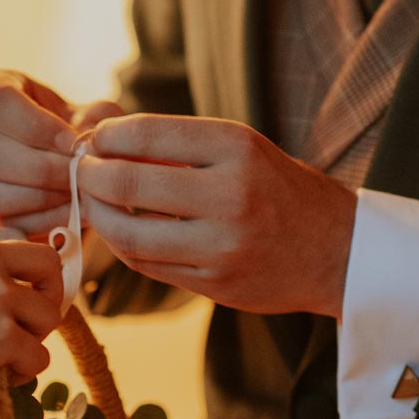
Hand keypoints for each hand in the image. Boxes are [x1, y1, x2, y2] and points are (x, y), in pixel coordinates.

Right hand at [0, 69, 120, 234]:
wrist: (65, 170)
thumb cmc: (75, 133)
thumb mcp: (91, 116)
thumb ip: (96, 120)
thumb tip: (85, 144)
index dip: (36, 125)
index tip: (71, 143)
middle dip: (39, 169)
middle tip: (77, 177)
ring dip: (34, 199)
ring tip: (73, 197)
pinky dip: (35, 222)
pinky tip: (67, 216)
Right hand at [0, 220, 63, 382]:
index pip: (7, 240)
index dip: (17, 270)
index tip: (16, 288)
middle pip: (44, 264)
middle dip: (48, 292)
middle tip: (35, 317)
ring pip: (46, 314)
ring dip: (34, 336)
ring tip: (14, 353)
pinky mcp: (1, 334)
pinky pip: (38, 354)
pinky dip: (27, 369)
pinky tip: (6, 376)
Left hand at [77, 115, 356, 317]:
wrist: (338, 250)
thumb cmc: (278, 189)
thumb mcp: (242, 149)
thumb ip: (178, 146)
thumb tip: (102, 140)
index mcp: (237, 149)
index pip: (146, 135)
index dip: (105, 136)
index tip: (92, 139)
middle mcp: (230, 195)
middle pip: (127, 184)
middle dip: (89, 175)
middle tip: (81, 170)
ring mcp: (223, 246)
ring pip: (129, 235)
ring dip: (96, 216)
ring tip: (91, 202)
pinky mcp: (216, 284)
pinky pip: (148, 265)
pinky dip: (123, 246)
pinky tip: (118, 231)